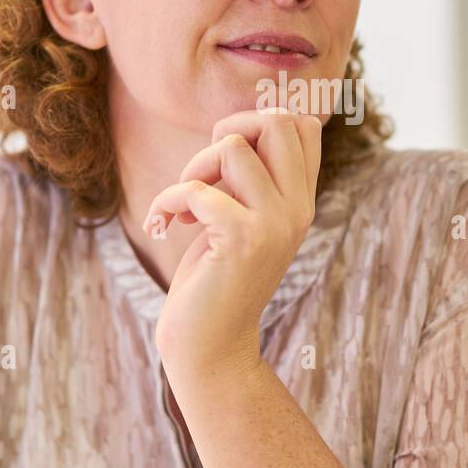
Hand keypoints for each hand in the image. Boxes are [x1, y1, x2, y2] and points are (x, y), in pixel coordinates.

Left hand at [144, 107, 323, 379]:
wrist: (211, 346)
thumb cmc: (216, 277)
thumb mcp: (243, 218)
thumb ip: (252, 176)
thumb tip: (239, 121)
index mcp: (302, 201)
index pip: (304, 125)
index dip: (258, 120)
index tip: (228, 157)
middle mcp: (297, 209)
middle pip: (279, 121)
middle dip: (229, 127)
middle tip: (206, 168)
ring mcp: (274, 224)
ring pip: (233, 146)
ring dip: (192, 168)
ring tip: (183, 203)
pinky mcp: (242, 240)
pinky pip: (197, 188)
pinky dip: (168, 201)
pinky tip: (164, 225)